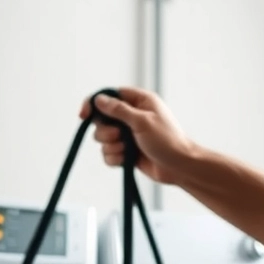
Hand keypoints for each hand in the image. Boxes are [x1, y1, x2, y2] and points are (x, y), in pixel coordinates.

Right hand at [79, 87, 197, 184]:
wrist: (179, 168)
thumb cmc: (167, 141)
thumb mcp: (142, 121)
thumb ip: (119, 110)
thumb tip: (99, 100)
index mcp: (139, 102)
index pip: (110, 95)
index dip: (95, 104)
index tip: (84, 115)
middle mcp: (132, 116)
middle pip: (102, 119)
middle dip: (106, 131)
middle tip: (119, 137)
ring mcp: (128, 135)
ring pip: (103, 138)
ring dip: (111, 146)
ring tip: (127, 150)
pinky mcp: (126, 152)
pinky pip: (108, 154)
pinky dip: (114, 158)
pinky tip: (126, 161)